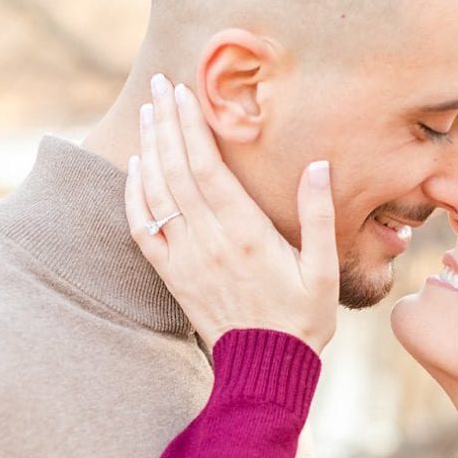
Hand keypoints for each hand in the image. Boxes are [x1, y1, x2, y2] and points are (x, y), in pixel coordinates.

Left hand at [125, 74, 338, 353]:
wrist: (266, 370)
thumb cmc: (302, 319)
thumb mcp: (323, 270)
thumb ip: (319, 216)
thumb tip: (317, 165)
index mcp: (246, 234)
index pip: (208, 168)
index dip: (192, 127)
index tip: (183, 92)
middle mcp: (209, 242)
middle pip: (177, 170)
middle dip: (166, 123)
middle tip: (159, 86)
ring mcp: (185, 258)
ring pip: (158, 193)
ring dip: (149, 149)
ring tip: (148, 113)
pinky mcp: (172, 275)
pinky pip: (143, 228)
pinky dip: (135, 195)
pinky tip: (136, 169)